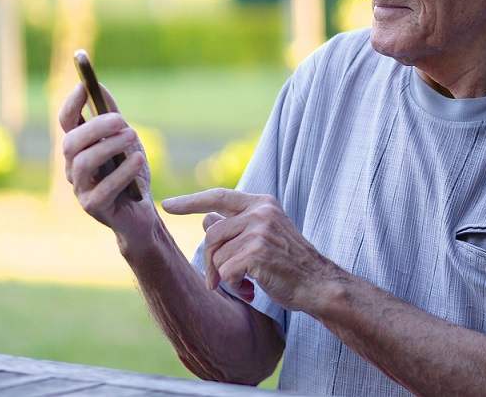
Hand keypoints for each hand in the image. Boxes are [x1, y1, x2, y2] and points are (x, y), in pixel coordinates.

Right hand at [60, 82, 152, 231]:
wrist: (142, 214)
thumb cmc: (131, 174)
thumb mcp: (125, 141)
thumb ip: (113, 117)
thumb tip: (100, 86)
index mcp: (80, 149)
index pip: (66, 122)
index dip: (72, 103)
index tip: (84, 85)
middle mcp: (74, 167)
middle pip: (72, 142)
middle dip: (95, 127)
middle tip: (121, 120)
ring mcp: (81, 188)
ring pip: (84, 163)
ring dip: (109, 147)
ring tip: (133, 136)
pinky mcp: (94, 207)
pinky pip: (104, 188)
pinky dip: (122, 171)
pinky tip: (138, 159)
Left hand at [162, 188, 336, 310]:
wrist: (317, 283)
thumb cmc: (289, 262)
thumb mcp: (263, 237)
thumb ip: (236, 225)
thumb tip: (206, 218)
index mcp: (262, 203)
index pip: (219, 196)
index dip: (191, 201)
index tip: (167, 204)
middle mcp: (261, 212)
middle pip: (212, 234)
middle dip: (208, 261)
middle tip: (215, 281)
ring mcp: (260, 230)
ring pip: (217, 256)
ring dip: (225, 277)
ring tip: (246, 283)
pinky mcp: (258, 253)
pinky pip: (226, 272)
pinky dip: (234, 287)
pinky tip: (251, 290)